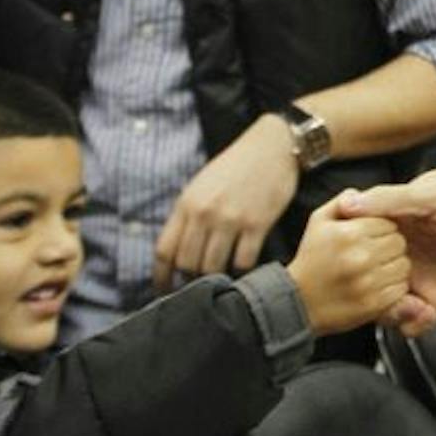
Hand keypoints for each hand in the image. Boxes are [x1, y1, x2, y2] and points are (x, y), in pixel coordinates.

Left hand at [153, 113, 299, 290]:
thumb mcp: (201, 186)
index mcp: (187, 204)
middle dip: (189, 280)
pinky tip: (244, 267)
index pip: (164, 250)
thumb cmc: (236, 166)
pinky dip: (242, 270)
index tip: (165, 289)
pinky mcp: (257, 224)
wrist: (273, 147)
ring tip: (221, 279)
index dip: (161, 276)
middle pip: (186, 264)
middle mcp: (205, 213)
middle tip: (198, 285)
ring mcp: (231, 219)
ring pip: (212, 267)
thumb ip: (188, 215)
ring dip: (215, 278)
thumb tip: (178, 252)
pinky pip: (243, 261)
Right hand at [286, 193, 410, 334]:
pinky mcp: (373, 303)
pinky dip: (393, 286)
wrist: (298, 302)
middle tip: (375, 253)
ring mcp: (367, 282)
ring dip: (394, 266)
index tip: (371, 236)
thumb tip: (359, 194)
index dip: (382, 228)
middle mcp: (360, 257)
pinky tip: (377, 284)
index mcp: (349, 234)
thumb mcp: (318, 222)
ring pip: (403, 265)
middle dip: (390, 246)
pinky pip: (400, 288)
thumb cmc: (312, 259)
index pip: (389, 223)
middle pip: (399, 243)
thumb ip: (342, 202)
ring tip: (376, 268)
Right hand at [337, 167, 435, 335]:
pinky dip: (411, 325)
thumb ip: (390, 201)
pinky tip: (425, 314)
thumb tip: (346, 203)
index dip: (350, 250)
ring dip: (387, 311)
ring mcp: (423, 274)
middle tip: (374, 291)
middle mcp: (407, 247)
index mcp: (401, 216)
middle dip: (366, 288)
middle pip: (368, 275)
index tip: (344, 261)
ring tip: (407, 306)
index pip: (360, 237)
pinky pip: (413, 320)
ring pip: (386, 302)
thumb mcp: (435, 194)